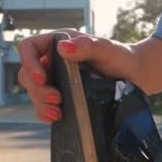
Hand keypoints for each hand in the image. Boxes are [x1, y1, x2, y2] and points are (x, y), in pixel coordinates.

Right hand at [17, 30, 161, 122]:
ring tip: (58, 113)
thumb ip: (87, 46)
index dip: (29, 63)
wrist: (134, 77)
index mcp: (57, 44)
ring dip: (41, 104)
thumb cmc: (121, 57)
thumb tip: (63, 48)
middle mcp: (52, 61)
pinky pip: (43, 106)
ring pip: (34, 92)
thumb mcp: (106, 49)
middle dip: (38, 90)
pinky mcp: (61, 97)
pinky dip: (45, 113)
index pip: (28, 48)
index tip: (42, 78)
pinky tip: (57, 117)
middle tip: (56, 99)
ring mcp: (55, 80)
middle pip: (27, 75)